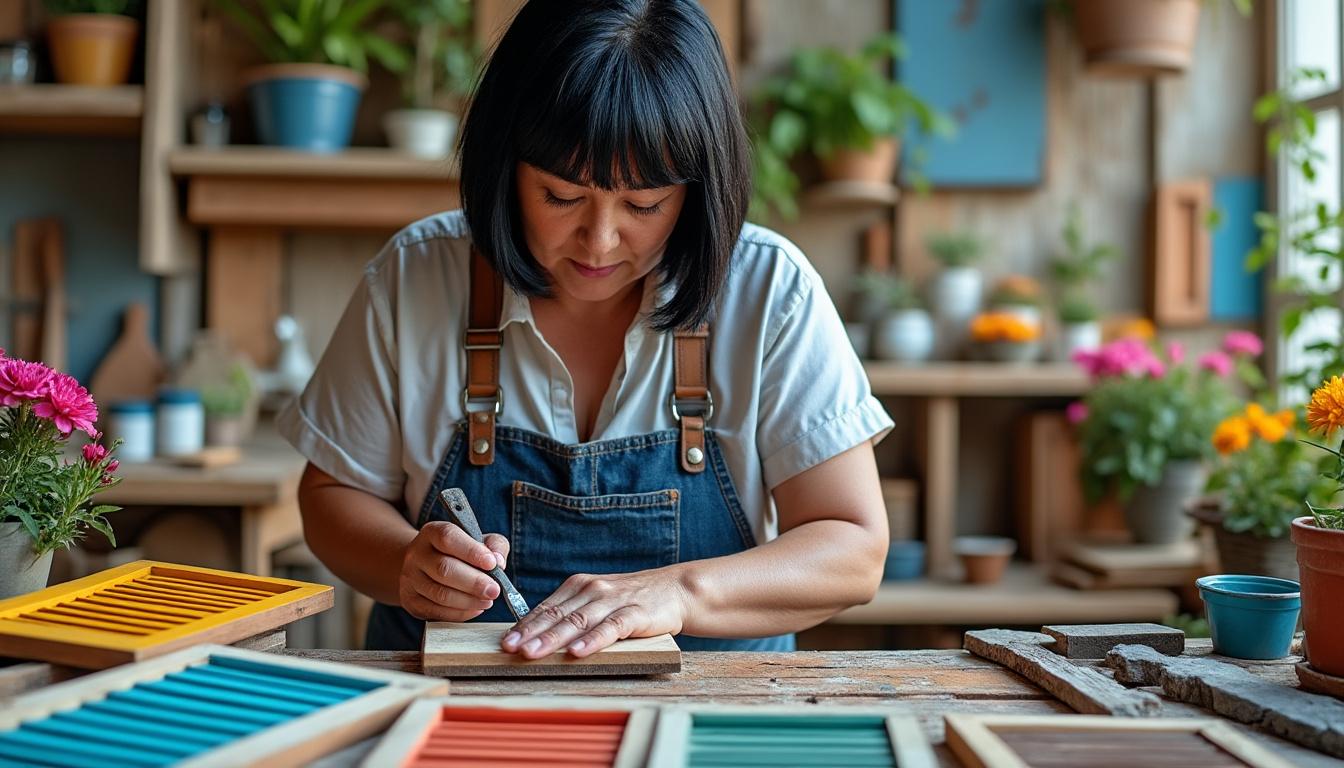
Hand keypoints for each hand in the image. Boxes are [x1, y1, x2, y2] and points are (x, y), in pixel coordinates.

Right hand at [398, 521, 509, 621]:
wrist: (423, 565)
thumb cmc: (457, 551)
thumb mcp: (477, 539)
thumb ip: (493, 545)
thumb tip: (499, 562)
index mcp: (432, 533)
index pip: (448, 538)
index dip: (471, 551)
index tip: (492, 564)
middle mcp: (416, 554)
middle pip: (444, 569)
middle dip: (474, 582)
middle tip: (494, 590)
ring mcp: (410, 579)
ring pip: (440, 594)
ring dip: (469, 601)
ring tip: (487, 601)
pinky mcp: (411, 601)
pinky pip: (436, 612)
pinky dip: (460, 613)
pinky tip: (475, 609)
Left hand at [500, 567, 690, 658]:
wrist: (674, 590)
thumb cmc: (631, 600)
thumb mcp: (597, 600)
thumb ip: (571, 613)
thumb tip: (536, 635)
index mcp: (579, 586)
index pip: (546, 607)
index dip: (524, 625)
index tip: (505, 641)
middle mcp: (592, 589)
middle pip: (557, 614)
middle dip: (531, 633)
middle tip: (510, 649)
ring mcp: (613, 601)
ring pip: (578, 621)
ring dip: (553, 638)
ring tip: (534, 653)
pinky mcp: (634, 614)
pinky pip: (610, 628)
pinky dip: (592, 640)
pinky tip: (578, 651)